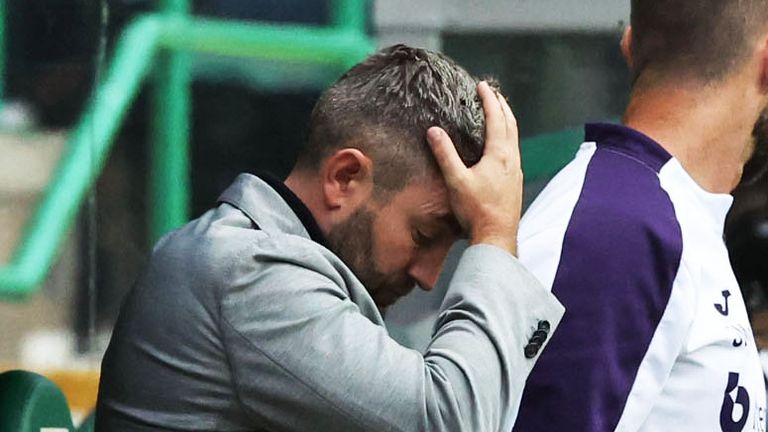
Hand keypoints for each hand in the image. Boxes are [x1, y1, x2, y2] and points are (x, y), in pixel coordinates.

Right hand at [426, 81, 522, 254]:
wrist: (497, 237)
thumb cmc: (477, 210)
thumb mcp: (456, 180)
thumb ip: (445, 154)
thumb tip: (433, 131)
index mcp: (500, 154)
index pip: (496, 119)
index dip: (489, 100)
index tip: (483, 86)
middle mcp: (512, 160)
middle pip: (511, 124)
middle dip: (502, 106)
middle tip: (494, 93)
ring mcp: (516, 171)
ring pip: (514, 138)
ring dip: (507, 122)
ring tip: (499, 113)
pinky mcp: (515, 183)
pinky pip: (513, 151)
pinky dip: (507, 138)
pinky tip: (500, 146)